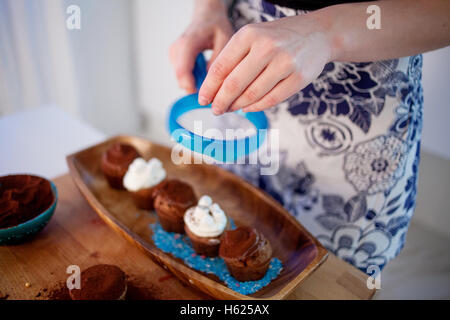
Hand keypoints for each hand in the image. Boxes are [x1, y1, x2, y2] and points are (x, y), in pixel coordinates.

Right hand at [169, 0, 232, 93]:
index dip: (193, 87)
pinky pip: (184, 77)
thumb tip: (213, 83)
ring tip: (212, 76)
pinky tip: (206, 72)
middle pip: (181, 79)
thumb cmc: (216, 26)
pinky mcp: (175, 60)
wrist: (206, 16)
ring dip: (197, 83)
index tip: (208, 97)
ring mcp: (174, 55)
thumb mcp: (225, 40)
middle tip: (216, 88)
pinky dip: (195, 79)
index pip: (183, 71)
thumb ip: (219, 61)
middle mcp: (176, 50)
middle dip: (198, 88)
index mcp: (188, 43)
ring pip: (182, 80)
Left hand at [197, 15, 331, 113]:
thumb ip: (233, 59)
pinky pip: (271, 100)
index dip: (209, 87)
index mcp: (249, 34)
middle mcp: (267, 47)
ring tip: (230, 108)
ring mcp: (285, 63)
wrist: (316, 34)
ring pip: (252, 95)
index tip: (203, 99)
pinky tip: (248, 107)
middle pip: (234, 84)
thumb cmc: (277, 38)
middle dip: (221, 101)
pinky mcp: (298, 78)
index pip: (221, 67)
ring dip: (237, 105)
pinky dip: (256, 107)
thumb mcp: (252, 37)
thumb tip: (213, 90)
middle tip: (215, 109)